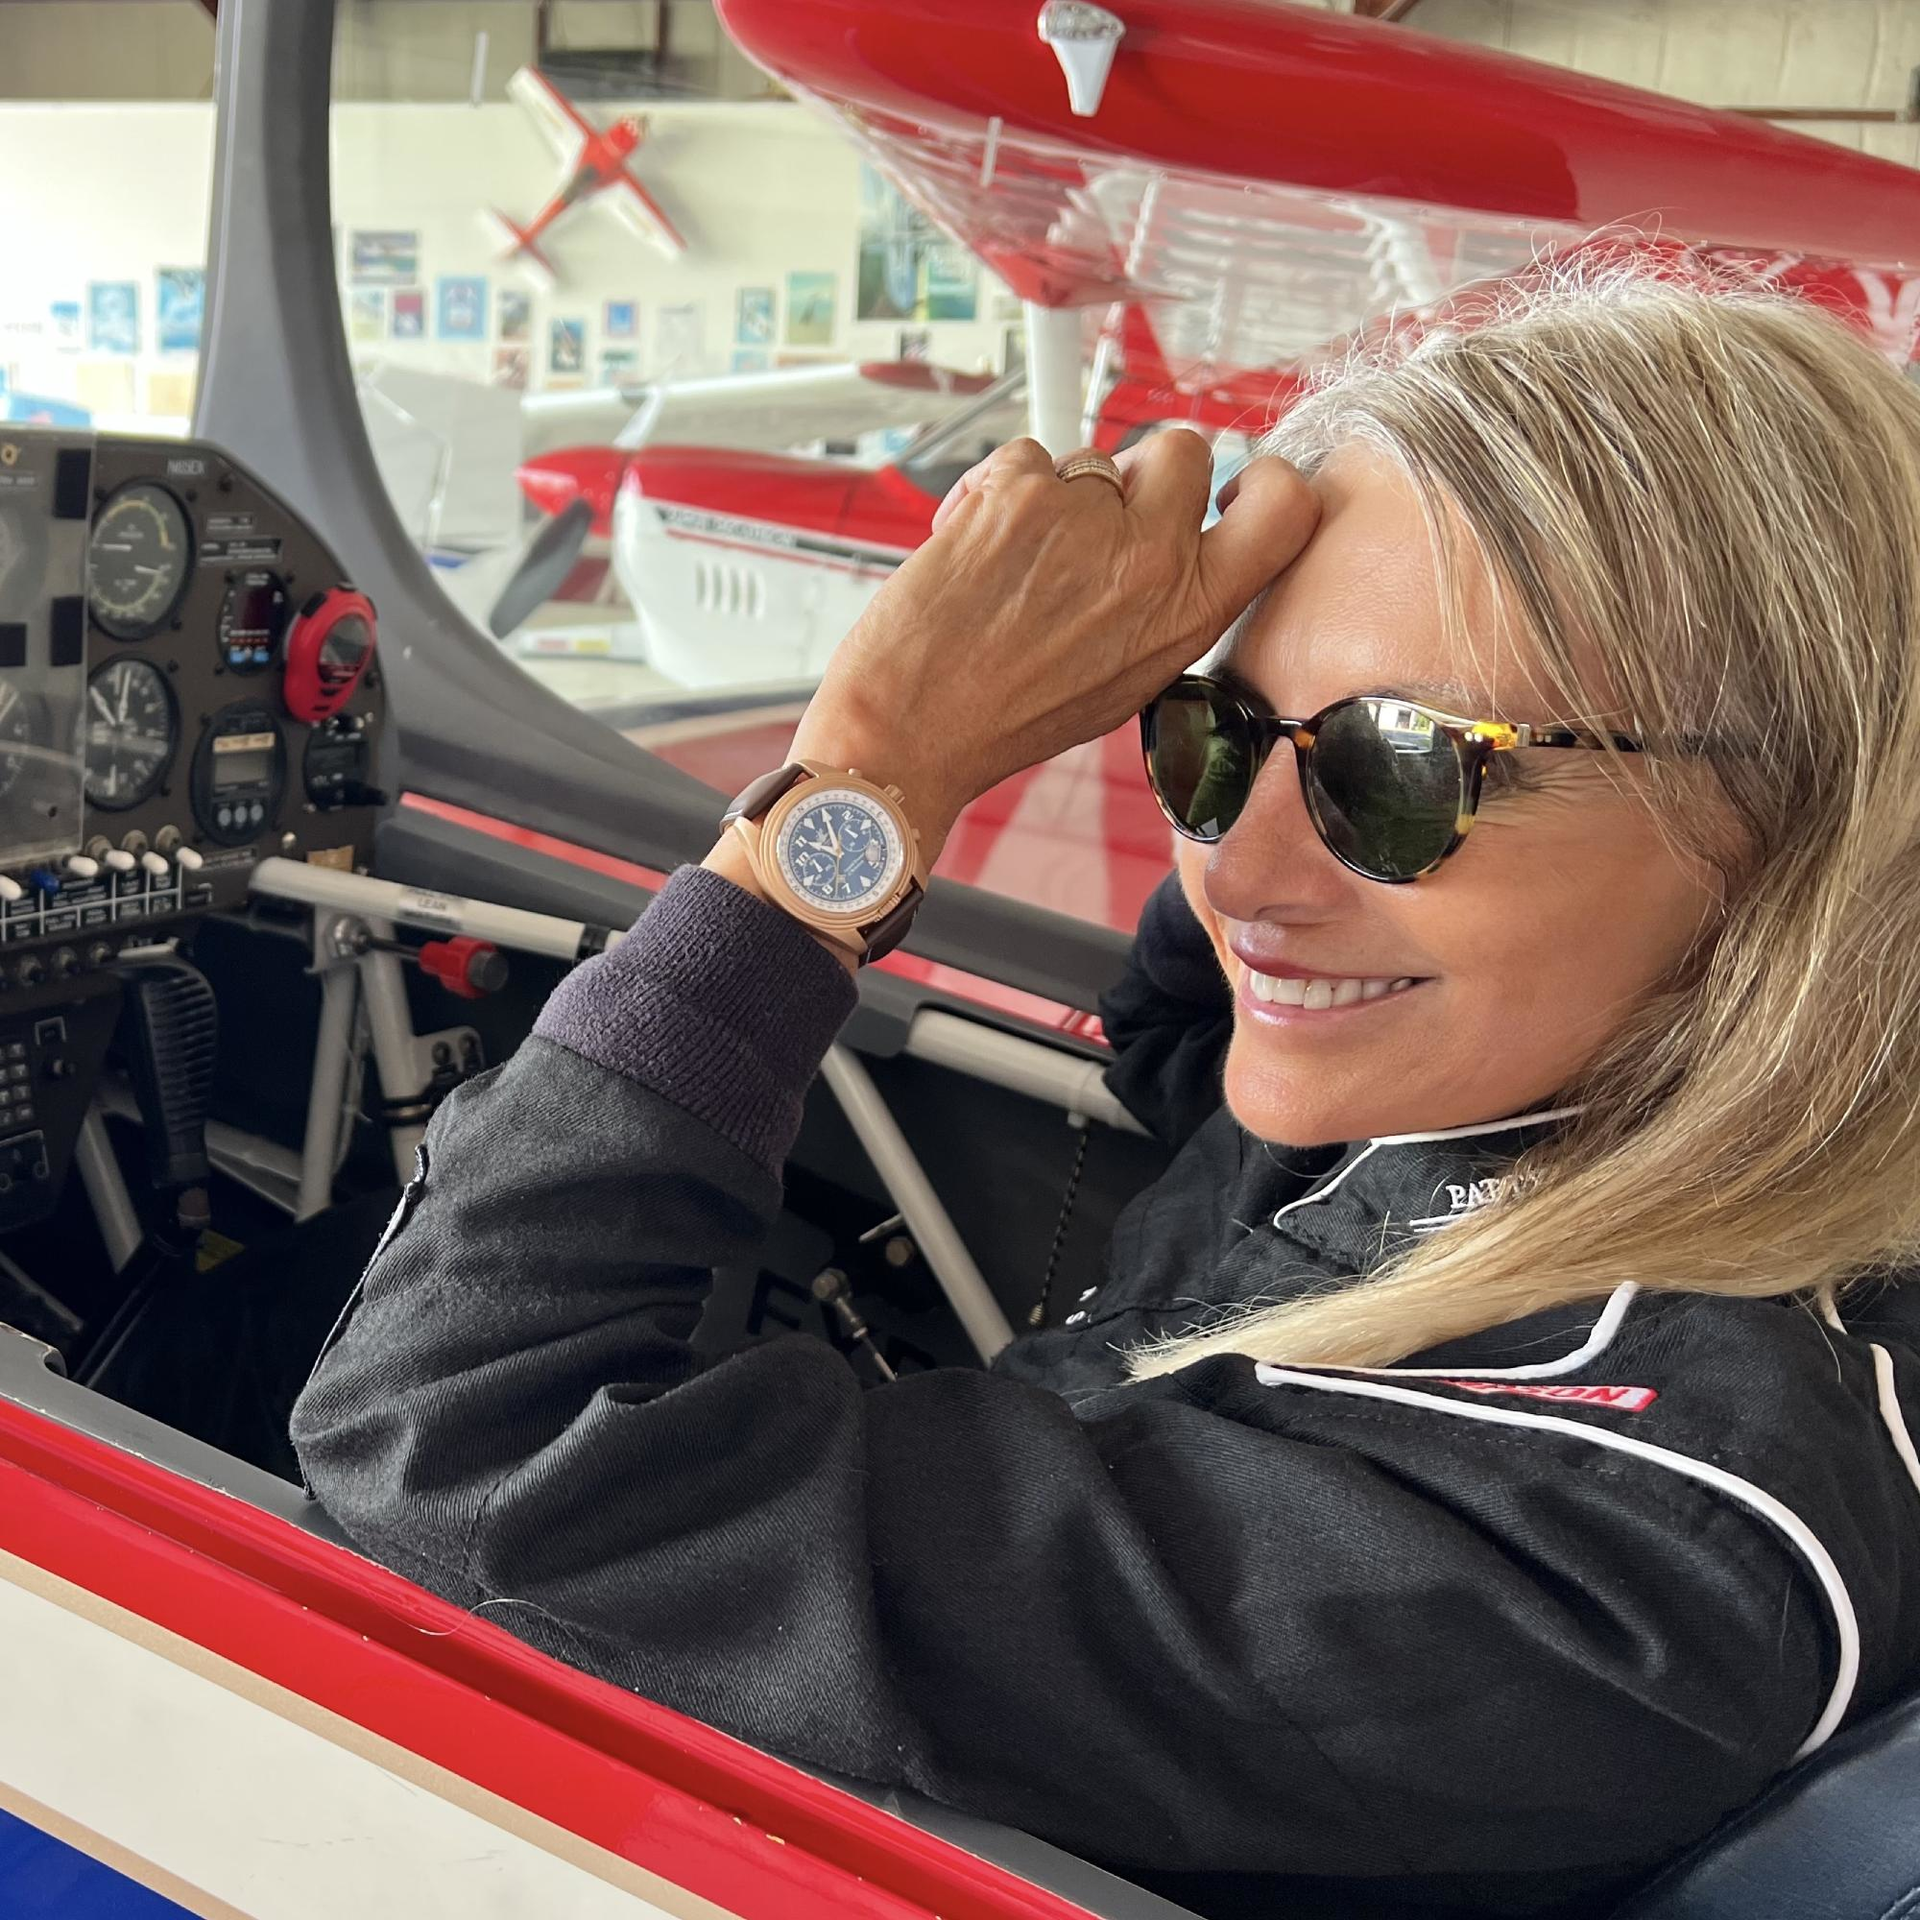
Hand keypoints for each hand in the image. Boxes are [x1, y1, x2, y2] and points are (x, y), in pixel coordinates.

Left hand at [787, 431, 1317, 859]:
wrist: (914, 727)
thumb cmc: (1011, 713)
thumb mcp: (1130, 675)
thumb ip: (1171, 600)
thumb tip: (1178, 532)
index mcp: (1191, 613)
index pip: (1287, 510)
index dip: (1266, 481)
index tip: (1235, 488)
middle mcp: (1151, 559)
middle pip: (1182, 449)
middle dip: (1141, 472)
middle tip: (1099, 521)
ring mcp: (1085, 517)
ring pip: (1092, 458)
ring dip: (1061, 493)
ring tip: (1022, 563)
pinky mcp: (1019, 492)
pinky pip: (1027, 458)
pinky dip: (1003, 492)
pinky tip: (983, 548)